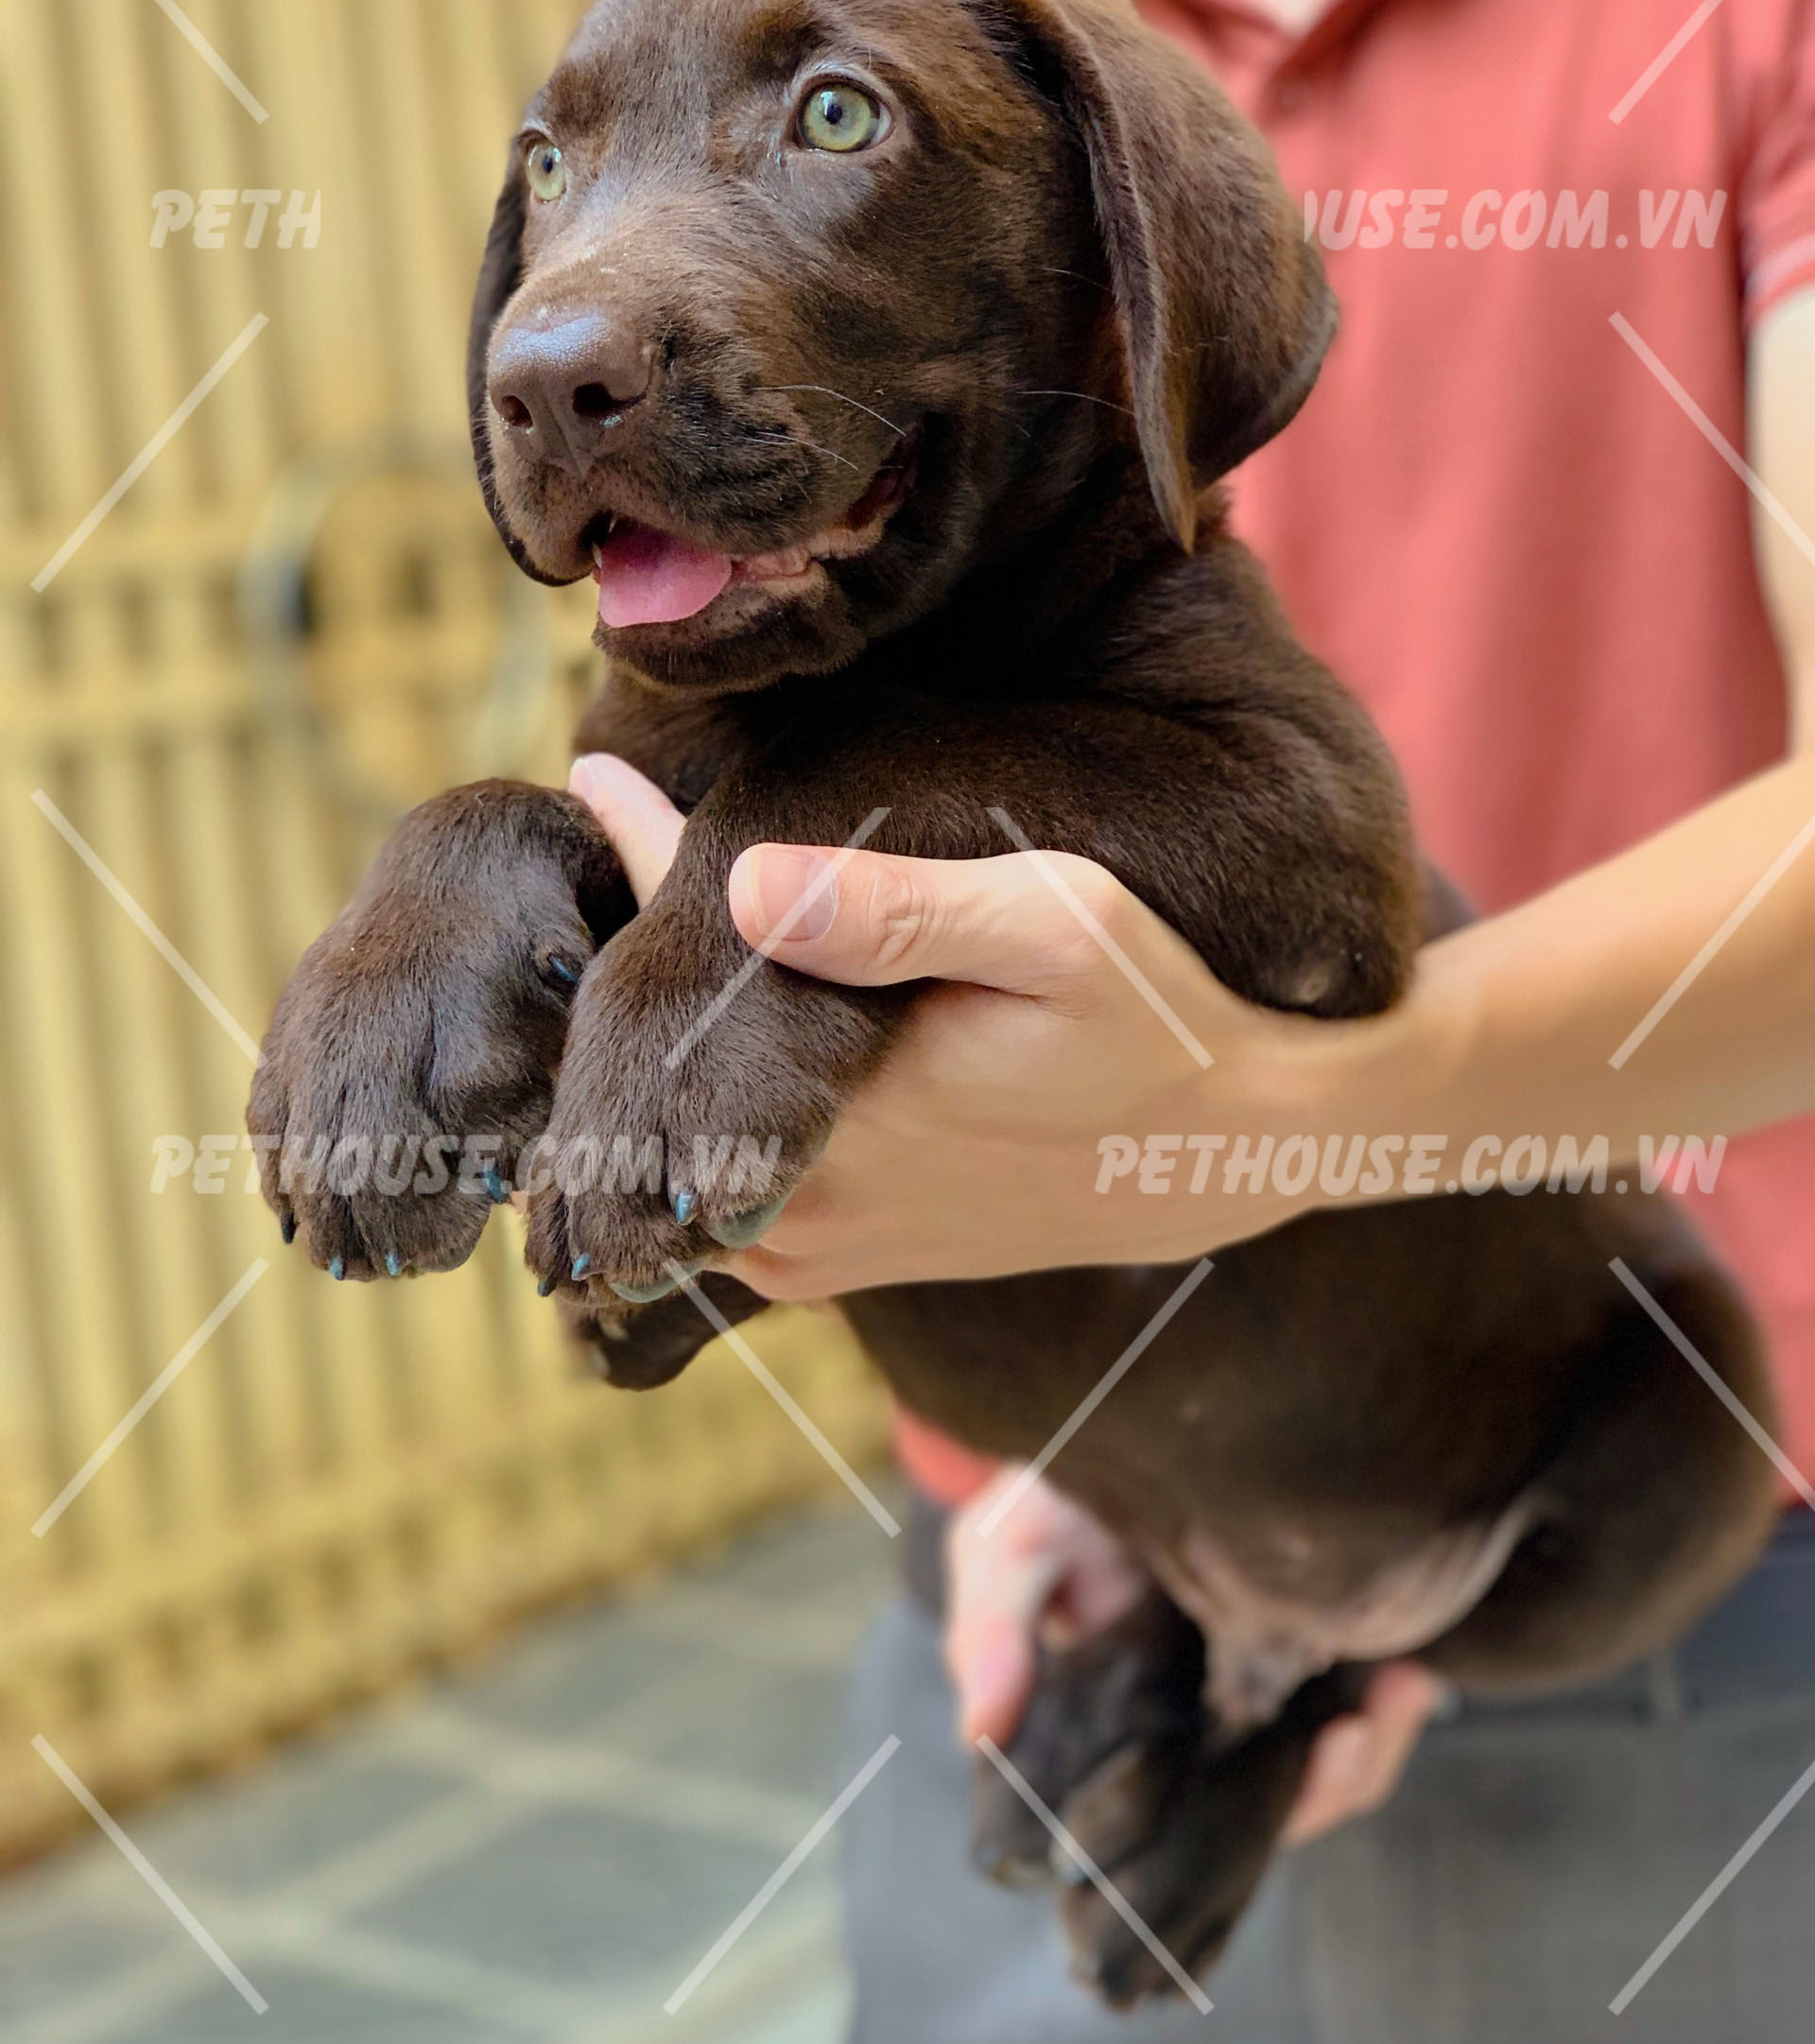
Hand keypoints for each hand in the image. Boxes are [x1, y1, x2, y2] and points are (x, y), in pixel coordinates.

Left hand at [565, 754, 1336, 1298]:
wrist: (1230, 1154)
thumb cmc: (1155, 1023)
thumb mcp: (1062, 929)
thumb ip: (902, 909)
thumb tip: (744, 879)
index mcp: (844, 1112)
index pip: (669, 1002)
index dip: (631, 877)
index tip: (604, 779)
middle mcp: (808, 1199)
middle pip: (641, 1088)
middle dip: (626, 977)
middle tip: (630, 849)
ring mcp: (816, 1246)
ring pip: (661, 1154)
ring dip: (649, 1061)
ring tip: (661, 938)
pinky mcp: (841, 1265)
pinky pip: (710, 1206)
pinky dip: (686, 1128)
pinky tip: (723, 1042)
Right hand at [944, 1468, 1440, 1845]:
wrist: (1123, 1412)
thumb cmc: (1052, 1498)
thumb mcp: (1006, 1550)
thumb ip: (991, 1632)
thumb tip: (980, 1733)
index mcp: (1126, 1718)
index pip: (1167, 1812)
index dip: (1212, 1833)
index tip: (1257, 1801)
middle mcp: (1199, 1715)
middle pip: (1262, 1798)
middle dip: (1316, 1789)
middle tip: (1347, 1749)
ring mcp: (1266, 1679)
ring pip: (1325, 1765)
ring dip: (1368, 1755)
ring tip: (1390, 1704)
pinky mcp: (1327, 1639)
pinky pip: (1371, 1705)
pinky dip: (1398, 1704)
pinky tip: (1413, 1679)